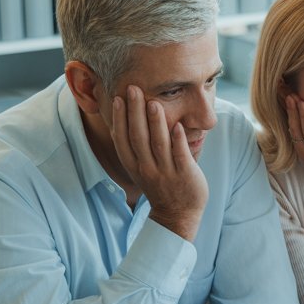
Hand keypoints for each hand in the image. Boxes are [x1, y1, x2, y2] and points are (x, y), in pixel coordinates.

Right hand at [111, 85, 207, 240]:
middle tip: (133, 89)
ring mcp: (165, 172)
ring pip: (157, 144)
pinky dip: (178, 140)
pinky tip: (177, 125)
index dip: (120, 118)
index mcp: (134, 165)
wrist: (178, 214)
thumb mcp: (142, 168)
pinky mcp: (184, 174)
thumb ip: (138, 147)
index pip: (122, 138)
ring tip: (153, 102)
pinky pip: (180, 156)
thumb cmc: (161, 185)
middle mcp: (146, 168)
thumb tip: (132, 118)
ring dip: (155, 122)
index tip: (119, 98)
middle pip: (137, 136)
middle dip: (134, 112)